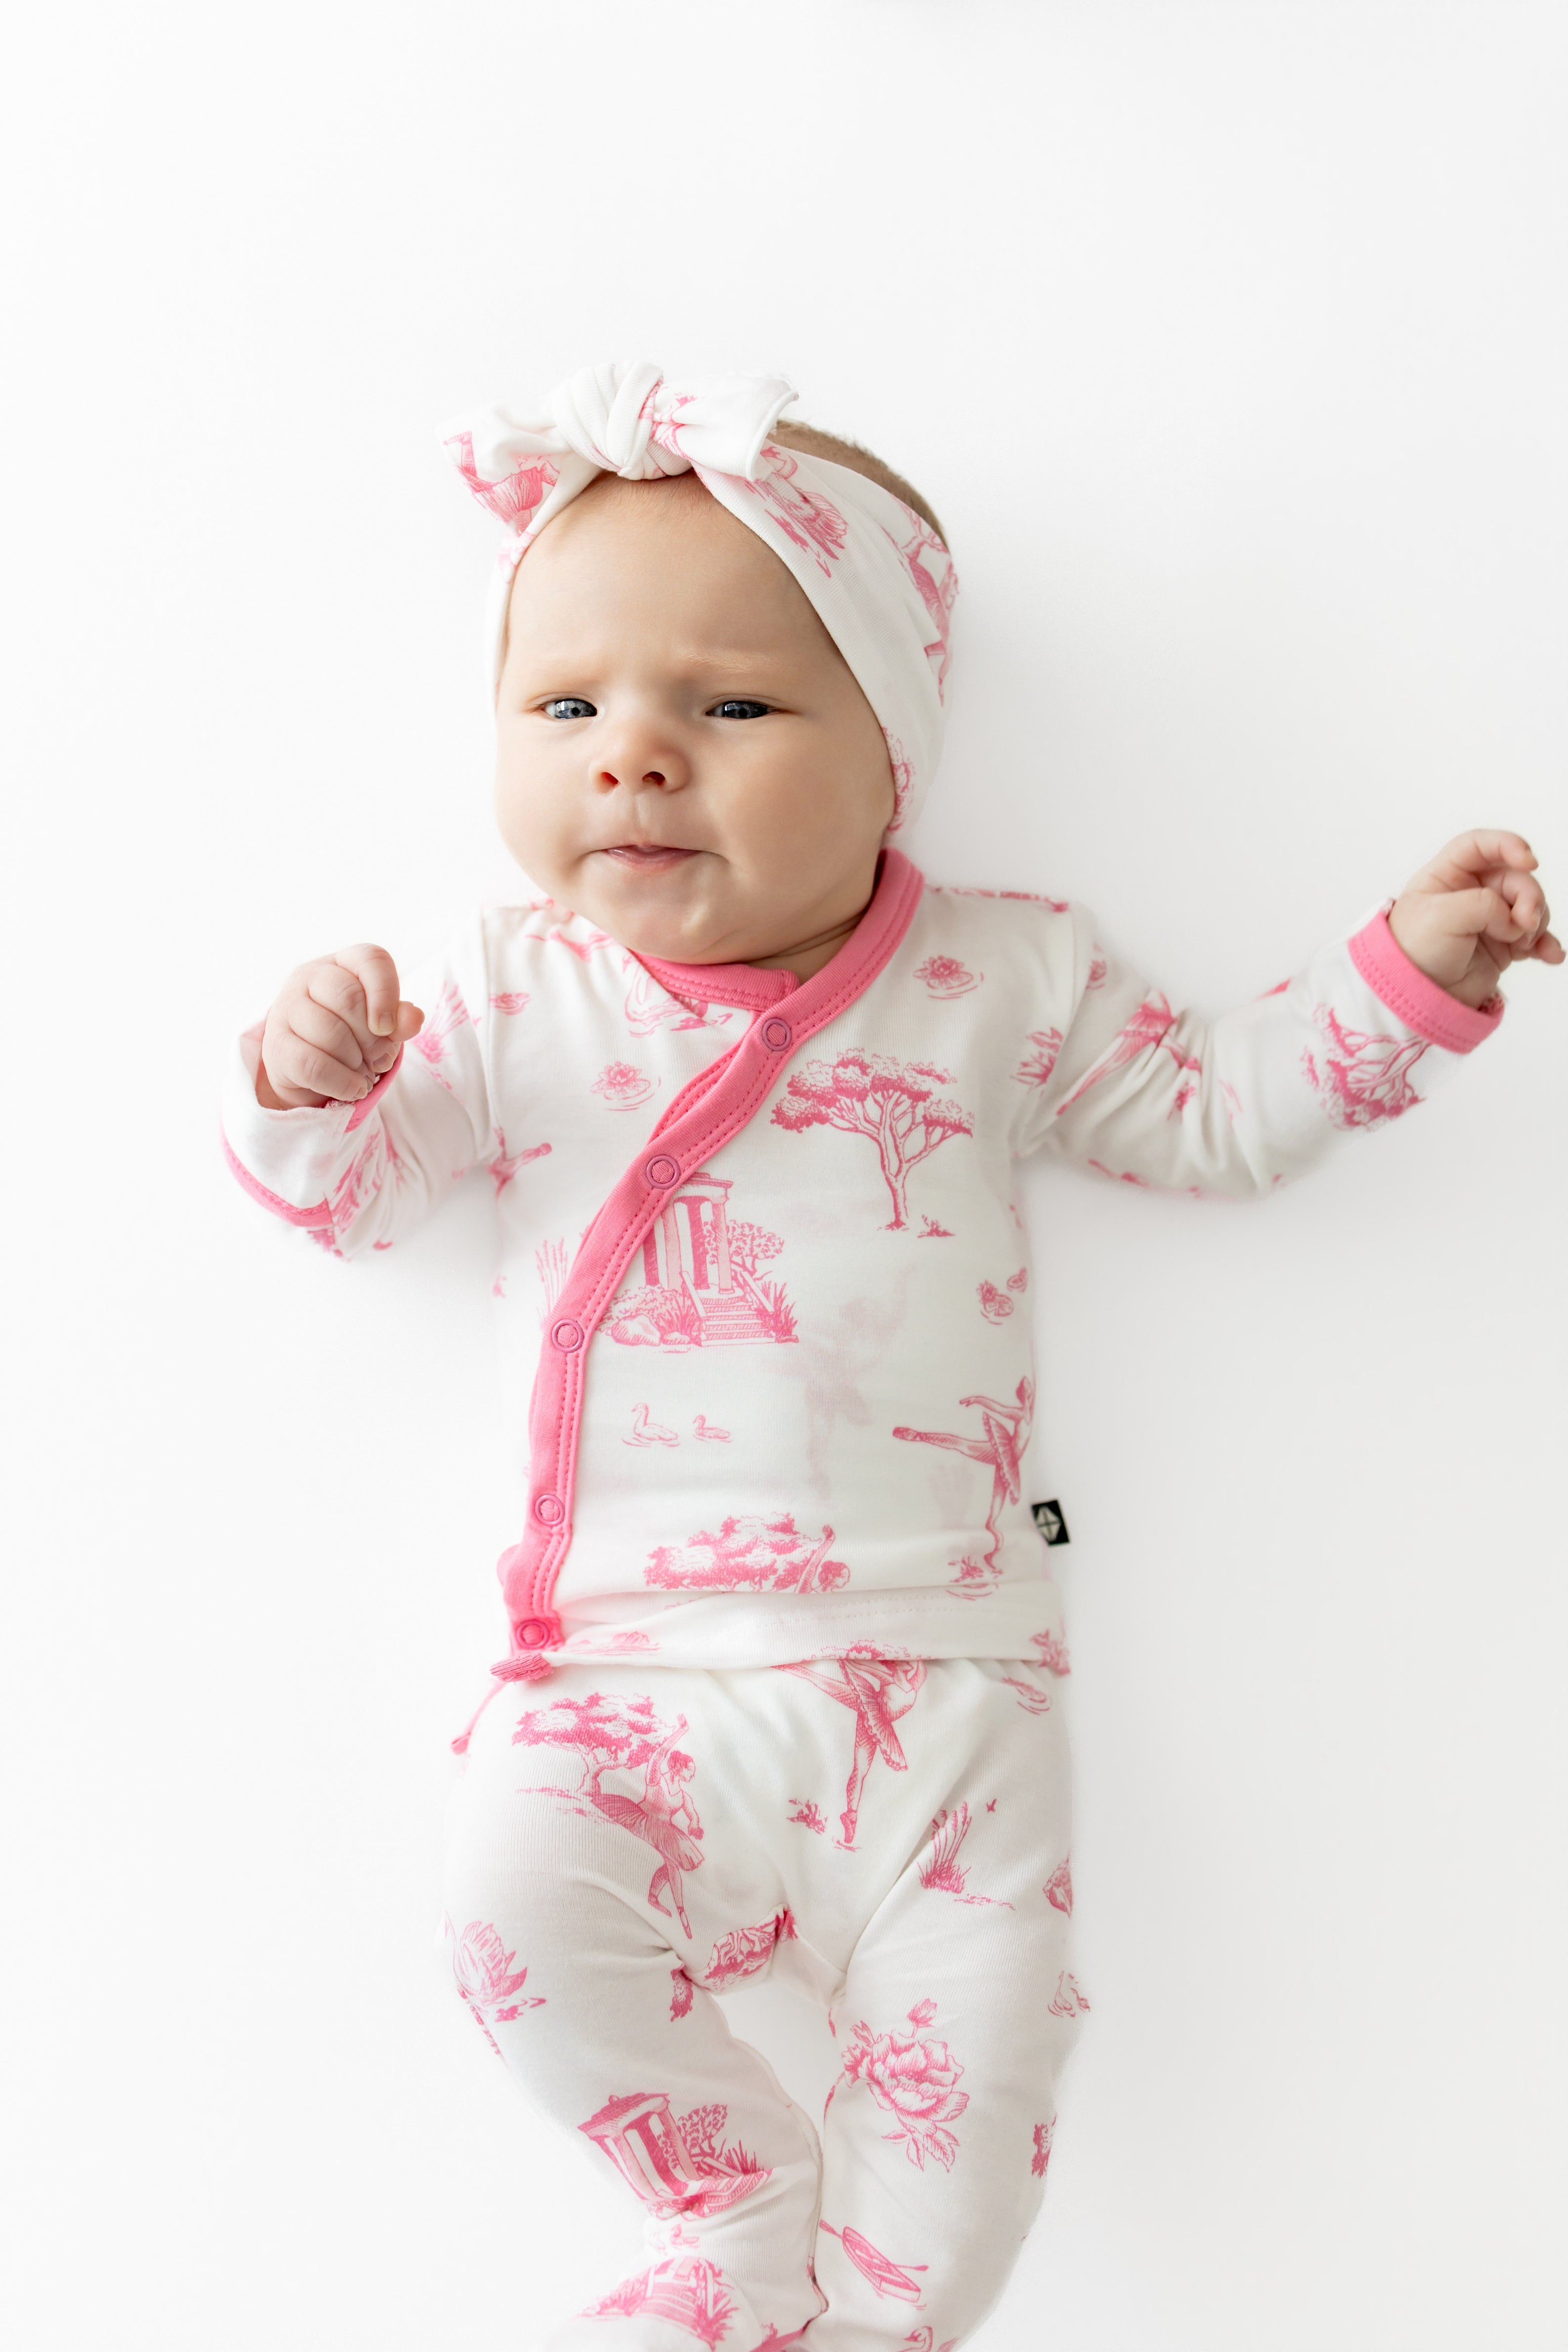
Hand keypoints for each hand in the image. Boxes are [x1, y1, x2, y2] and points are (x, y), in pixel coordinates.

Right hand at [256, 945, 424, 1108]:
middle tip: (380, 1059)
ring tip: (365, 1074)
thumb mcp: (382, 1025)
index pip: (371, 960)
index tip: (388, 1028)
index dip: (387, 993)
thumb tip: (414, 1017)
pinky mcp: (275, 1045)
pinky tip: (354, 1089)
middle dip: (374, 1038)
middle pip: (348, 998)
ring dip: (358, 1064)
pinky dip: (342, 1083)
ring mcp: (286, 1008)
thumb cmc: (352, 1035)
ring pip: (330, 1033)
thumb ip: (400, 1020)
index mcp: (342, 963)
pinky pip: (312, 1066)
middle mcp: (308, 977)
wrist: (308, 1067)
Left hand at [1388, 831, 1562, 1008]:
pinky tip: (1551, 955)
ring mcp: (1490, 918)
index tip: (1529, 861)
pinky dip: (1545, 944)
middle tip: (1525, 922)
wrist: (1415, 995)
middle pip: (1515, 878)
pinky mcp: (1504, 944)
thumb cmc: (1414, 951)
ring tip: (1523, 944)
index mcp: (1447, 875)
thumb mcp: (1442, 916)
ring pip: (1530, 905)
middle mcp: (1471, 892)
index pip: (1481, 845)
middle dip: (1529, 897)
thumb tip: (1513, 918)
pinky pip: (1535, 937)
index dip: (1508, 845)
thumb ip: (1483, 905)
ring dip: (1536, 921)